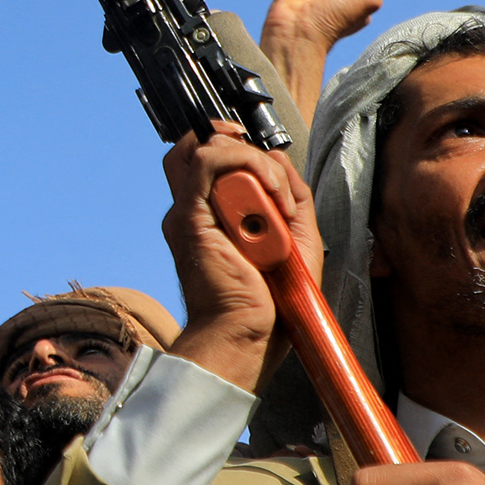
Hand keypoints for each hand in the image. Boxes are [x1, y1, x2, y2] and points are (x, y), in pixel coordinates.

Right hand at [160, 127, 315, 390]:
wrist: (247, 337)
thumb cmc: (269, 305)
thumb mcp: (297, 239)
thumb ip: (292, 197)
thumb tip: (277, 158)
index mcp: (212, 217)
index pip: (212, 160)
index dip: (240, 150)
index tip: (272, 169)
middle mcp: (194, 210)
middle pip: (199, 147)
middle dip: (242, 147)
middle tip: (272, 177)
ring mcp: (188, 212)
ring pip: (205, 147)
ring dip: (250, 158)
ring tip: (275, 191)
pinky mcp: (190, 217)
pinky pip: (206, 162)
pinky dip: (244, 163)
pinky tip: (269, 192)